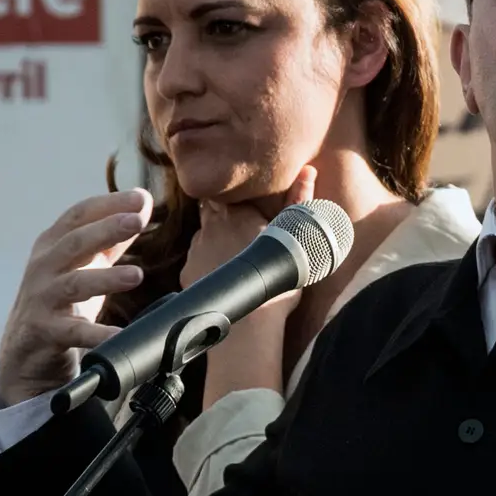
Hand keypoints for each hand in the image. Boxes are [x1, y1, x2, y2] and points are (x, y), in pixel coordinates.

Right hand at [0, 189, 152, 403]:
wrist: (24, 353)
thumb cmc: (58, 301)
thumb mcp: (82, 265)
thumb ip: (110, 238)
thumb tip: (142, 206)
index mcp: (52, 244)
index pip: (79, 215)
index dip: (108, 204)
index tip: (139, 197)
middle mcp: (43, 267)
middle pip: (74, 242)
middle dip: (106, 229)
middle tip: (137, 221)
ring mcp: (41, 299)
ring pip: (74, 284)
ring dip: (106, 278)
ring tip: (136, 275)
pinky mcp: (44, 332)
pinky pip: (73, 332)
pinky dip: (96, 333)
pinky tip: (118, 335)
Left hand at [189, 168, 316, 406]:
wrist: (250, 325)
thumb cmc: (279, 281)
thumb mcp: (294, 238)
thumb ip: (299, 202)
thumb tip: (308, 170)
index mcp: (237, 212)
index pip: (228, 193)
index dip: (235, 200)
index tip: (247, 211)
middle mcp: (211, 225)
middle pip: (211, 210)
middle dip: (222, 217)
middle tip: (241, 234)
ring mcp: (195, 249)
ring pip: (202, 236)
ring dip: (212, 241)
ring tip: (231, 259)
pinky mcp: (187, 272)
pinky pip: (194, 262)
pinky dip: (204, 265)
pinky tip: (221, 278)